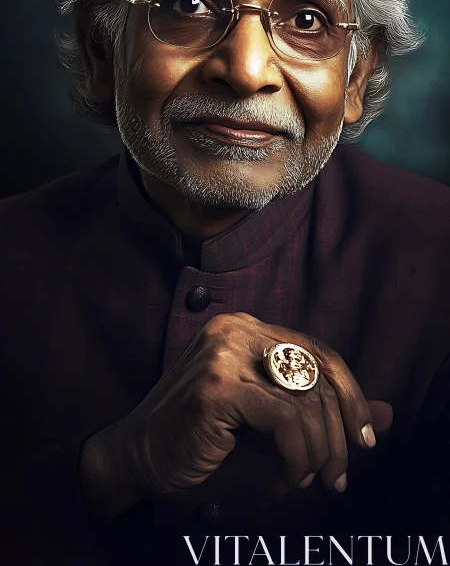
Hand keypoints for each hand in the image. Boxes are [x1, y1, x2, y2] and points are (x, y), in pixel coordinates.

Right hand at [79, 312, 392, 516]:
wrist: (138, 457)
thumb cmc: (203, 439)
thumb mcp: (271, 425)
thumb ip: (327, 415)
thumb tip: (389, 414)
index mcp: (247, 328)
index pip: (318, 351)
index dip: (350, 395)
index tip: (365, 438)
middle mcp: (236, 329)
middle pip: (317, 373)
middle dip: (339, 431)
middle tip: (339, 474)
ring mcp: (224, 352)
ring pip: (305, 399)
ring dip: (318, 451)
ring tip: (306, 479)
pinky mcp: (217, 385)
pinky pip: (286, 419)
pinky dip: (298, 455)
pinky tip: (286, 477)